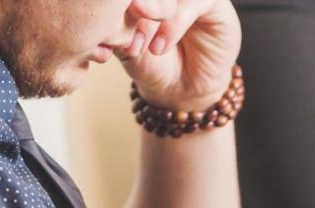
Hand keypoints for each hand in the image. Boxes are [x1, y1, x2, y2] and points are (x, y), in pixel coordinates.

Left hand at [116, 0, 241, 111]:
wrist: (185, 92)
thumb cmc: (155, 66)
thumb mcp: (127, 45)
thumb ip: (116, 24)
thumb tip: (101, 10)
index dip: (118, 5)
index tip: (108, 35)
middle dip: (134, 8)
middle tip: (127, 41)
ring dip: (153, 18)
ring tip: (144, 48)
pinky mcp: (213, 2)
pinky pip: (194, 1)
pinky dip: (173, 24)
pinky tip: (160, 47)